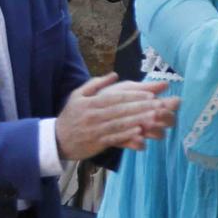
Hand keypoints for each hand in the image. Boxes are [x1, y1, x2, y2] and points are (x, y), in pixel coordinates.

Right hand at [54, 74, 179, 160]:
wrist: (56, 139)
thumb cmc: (71, 116)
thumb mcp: (77, 95)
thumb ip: (95, 84)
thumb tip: (114, 74)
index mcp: (91, 102)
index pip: (116, 97)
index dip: (134, 96)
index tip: (151, 94)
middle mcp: (94, 115)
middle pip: (122, 110)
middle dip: (142, 107)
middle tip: (160, 105)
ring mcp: (96, 130)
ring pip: (121, 124)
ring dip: (139, 120)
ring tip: (156, 117)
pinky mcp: (98, 143)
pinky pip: (115, 138)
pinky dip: (128, 135)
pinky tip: (141, 132)